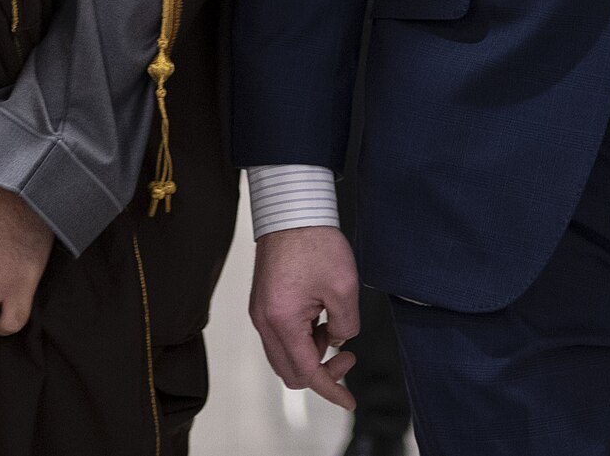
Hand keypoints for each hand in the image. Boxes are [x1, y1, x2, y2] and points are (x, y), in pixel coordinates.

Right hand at [248, 226, 361, 411]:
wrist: (290, 209)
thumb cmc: (315, 242)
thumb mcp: (344, 288)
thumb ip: (345, 325)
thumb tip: (337, 339)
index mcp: (282, 320)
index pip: (306, 372)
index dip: (331, 390)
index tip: (350, 401)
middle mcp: (264, 321)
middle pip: (290, 371)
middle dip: (321, 373)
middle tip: (347, 356)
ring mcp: (260, 312)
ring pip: (284, 355)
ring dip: (311, 353)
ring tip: (333, 325)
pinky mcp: (263, 302)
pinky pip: (280, 336)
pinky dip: (302, 339)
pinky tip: (320, 319)